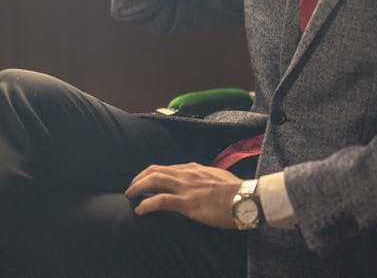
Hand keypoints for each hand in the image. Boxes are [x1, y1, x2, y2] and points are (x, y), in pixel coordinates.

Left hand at [124, 163, 241, 228]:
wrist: (247, 198)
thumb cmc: (237, 191)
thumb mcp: (217, 177)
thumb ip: (205, 178)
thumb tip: (202, 182)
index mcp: (194, 168)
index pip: (166, 168)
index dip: (152, 174)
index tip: (144, 181)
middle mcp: (186, 174)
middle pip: (155, 171)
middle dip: (139, 178)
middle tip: (131, 188)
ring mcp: (186, 187)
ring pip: (153, 181)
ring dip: (137, 187)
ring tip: (129, 196)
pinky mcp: (187, 202)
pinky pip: (160, 201)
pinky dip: (146, 204)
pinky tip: (140, 210)